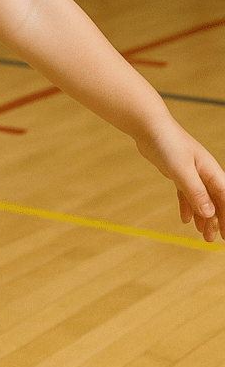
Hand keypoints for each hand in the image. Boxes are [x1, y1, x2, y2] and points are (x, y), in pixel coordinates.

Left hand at [134, 115, 224, 241]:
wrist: (148, 126)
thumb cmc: (168, 143)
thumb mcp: (182, 170)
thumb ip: (195, 191)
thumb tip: (209, 213)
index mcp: (211, 172)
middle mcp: (204, 173)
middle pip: (215, 201)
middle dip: (217, 221)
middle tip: (213, 240)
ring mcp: (191, 173)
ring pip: (201, 200)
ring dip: (202, 217)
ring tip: (202, 235)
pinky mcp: (178, 172)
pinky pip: (186, 194)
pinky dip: (187, 207)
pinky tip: (185, 220)